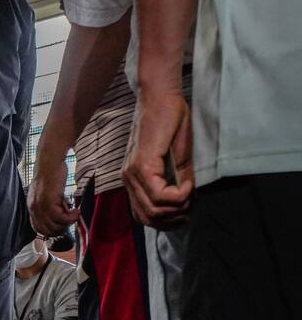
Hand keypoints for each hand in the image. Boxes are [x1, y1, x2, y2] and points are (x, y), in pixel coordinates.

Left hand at [28, 159, 78, 236]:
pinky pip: (61, 218)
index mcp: (32, 208)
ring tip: (74, 214)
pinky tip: (76, 211)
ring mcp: (40, 206)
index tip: (63, 226)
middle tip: (71, 220)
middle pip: (48, 231)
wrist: (50, 161)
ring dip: (68, 224)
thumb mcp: (48, 194)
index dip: (53, 232)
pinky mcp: (49, 201)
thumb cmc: (52, 175)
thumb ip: (50, 207)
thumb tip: (60, 219)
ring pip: (55, 226)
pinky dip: (71, 218)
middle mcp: (34, 209)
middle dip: (62, 229)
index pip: (39, 229)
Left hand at [124, 89, 193, 227]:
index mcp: (133, 180)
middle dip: (174, 218)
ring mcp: (132, 173)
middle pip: (148, 218)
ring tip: (189, 194)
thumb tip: (184, 203)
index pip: (143, 216)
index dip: (167, 220)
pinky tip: (187, 184)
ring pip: (154, 209)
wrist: (162, 98)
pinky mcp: (142, 164)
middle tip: (190, 205)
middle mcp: (128, 179)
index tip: (186, 208)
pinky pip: (159, 194)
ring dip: (177, 207)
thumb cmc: (170, 123)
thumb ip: (177, 182)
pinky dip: (178, 195)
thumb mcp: (177, 160)